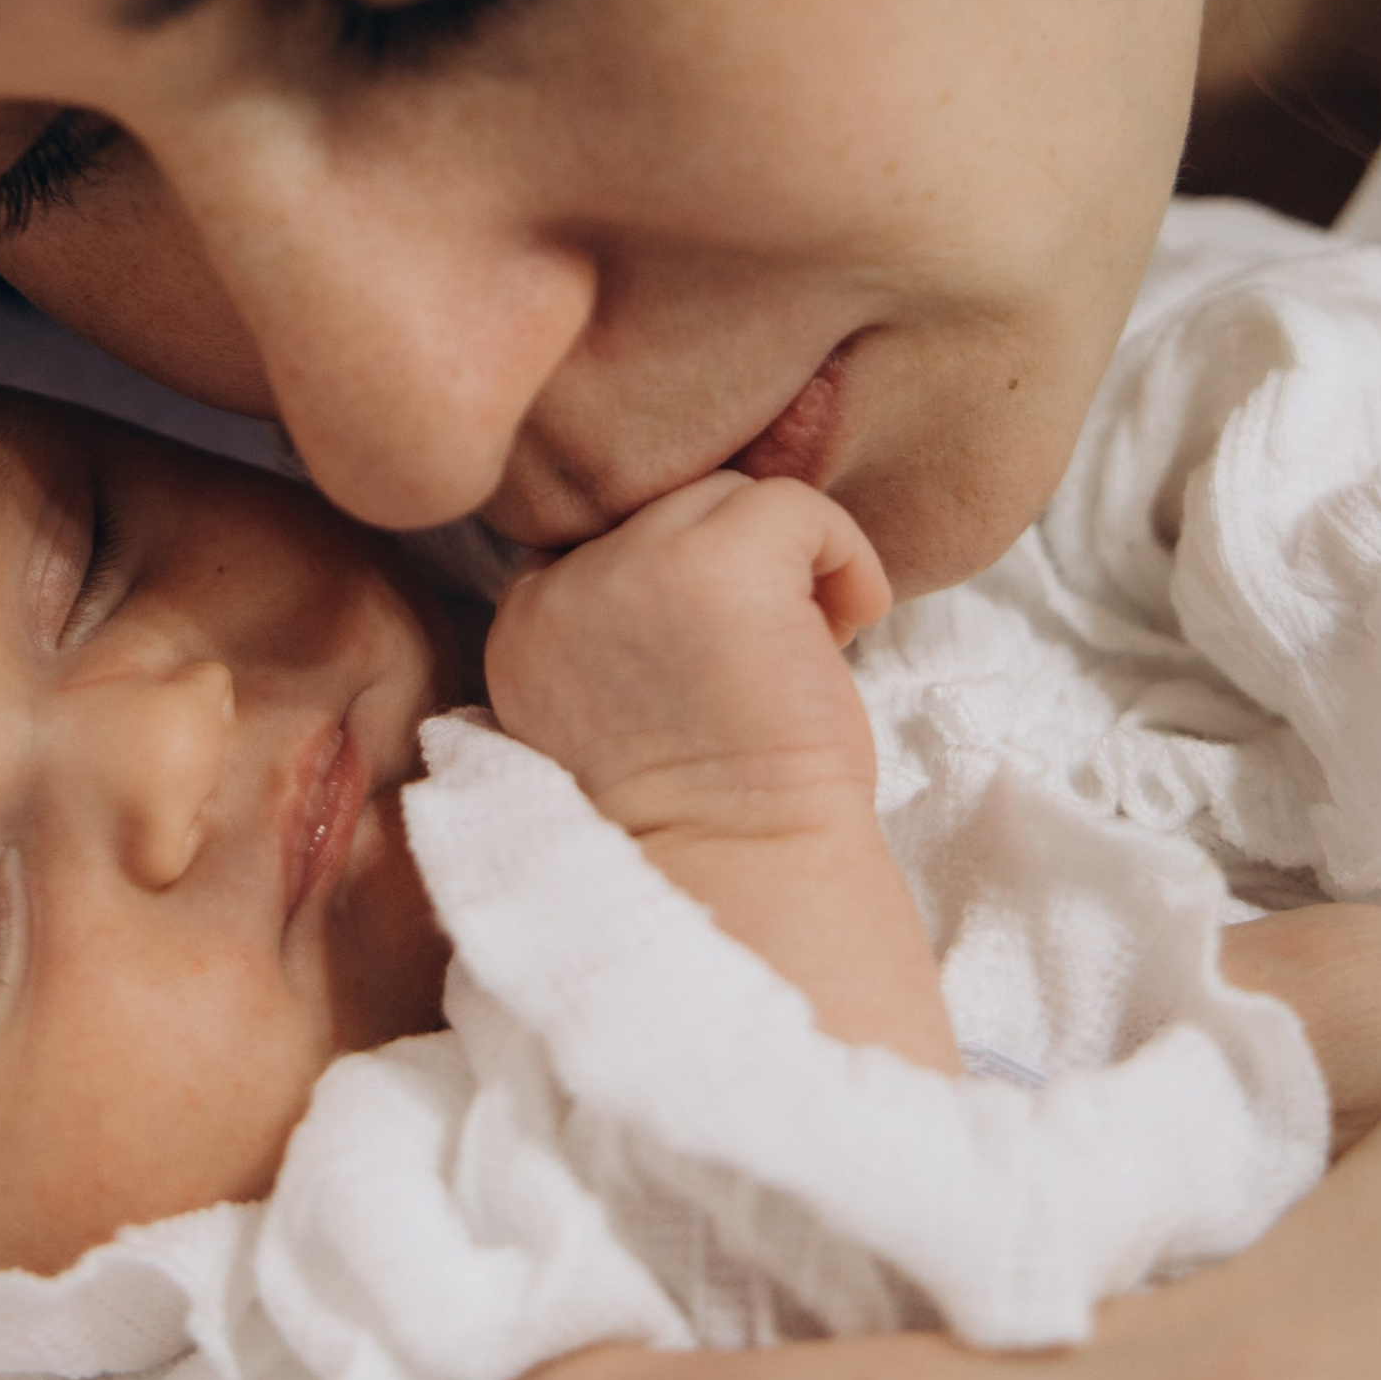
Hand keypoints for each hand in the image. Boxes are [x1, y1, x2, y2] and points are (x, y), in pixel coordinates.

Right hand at [484, 472, 891, 844]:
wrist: (744, 883)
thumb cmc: (706, 822)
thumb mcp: (621, 702)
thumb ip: (628, 618)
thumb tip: (713, 540)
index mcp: (527, 624)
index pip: (605, 538)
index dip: (676, 581)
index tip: (721, 654)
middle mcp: (563, 586)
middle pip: (666, 506)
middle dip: (730, 564)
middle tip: (771, 654)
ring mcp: (634, 567)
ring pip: (727, 496)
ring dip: (783, 559)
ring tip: (807, 646)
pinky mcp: (717, 565)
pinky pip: (798, 504)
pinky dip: (845, 554)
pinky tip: (852, 629)